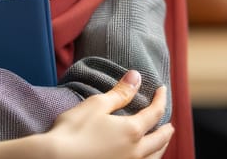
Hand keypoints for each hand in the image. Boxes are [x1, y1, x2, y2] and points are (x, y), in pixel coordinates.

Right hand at [0, 70, 172, 158]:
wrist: (58, 158)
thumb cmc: (75, 129)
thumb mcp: (97, 105)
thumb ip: (120, 93)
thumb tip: (136, 76)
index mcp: (132, 131)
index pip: (154, 114)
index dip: (160, 100)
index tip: (162, 90)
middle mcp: (136, 152)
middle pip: (159, 140)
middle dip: (166, 129)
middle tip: (169, 122)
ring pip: (155, 158)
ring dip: (161, 147)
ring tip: (161, 141)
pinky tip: (144, 157)